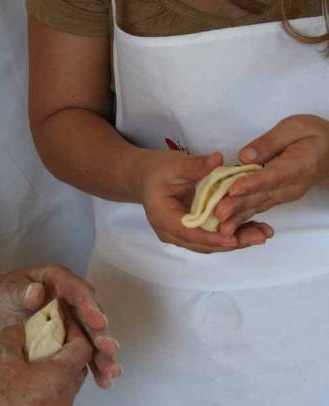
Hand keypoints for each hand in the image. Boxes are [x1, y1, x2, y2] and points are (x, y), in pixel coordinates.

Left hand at [0, 264, 121, 387]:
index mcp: (61, 282)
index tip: (98, 323)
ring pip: (92, 338)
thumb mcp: (9, 289)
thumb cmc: (6, 294)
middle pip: (92, 318)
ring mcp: (74, 320)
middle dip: (101, 335)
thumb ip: (21, 291)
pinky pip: (84, 352)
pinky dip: (94, 366)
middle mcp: (73, 301)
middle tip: (109, 349)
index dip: (90, 308)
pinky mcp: (71, 338)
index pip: (79, 293)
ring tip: (110, 371)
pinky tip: (103, 379)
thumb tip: (37, 292)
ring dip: (102, 355)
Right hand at [0, 321, 91, 405]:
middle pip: (78, 365)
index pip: (84, 347)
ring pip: (67, 384)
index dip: (76, 330)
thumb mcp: (3, 361)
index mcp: (62, 375)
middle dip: (68, 348)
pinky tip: (28, 383)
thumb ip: (13, 338)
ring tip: (36, 359)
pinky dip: (49, 386)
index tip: (63, 320)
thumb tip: (18, 327)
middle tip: (50, 337)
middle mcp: (67, 395)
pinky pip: (56, 399)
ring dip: (58, 369)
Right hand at [137, 149, 272, 253]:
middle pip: (204, 244)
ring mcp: (181, 234)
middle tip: (259, 237)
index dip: (213, 238)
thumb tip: (218, 160)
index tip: (234, 237)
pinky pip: (212, 237)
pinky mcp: (192, 231)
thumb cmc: (157, 170)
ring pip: (210, 244)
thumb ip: (196, 165)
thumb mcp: (175, 165)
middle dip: (232, 242)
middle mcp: (172, 232)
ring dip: (236, 241)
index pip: (190, 234)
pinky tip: (253, 229)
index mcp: (164, 218)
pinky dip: (232, 234)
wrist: (145, 177)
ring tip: (262, 235)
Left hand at [215, 115, 328, 235]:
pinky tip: (227, 226)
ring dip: (238, 217)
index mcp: (298, 165)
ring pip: (259, 206)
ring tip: (221, 226)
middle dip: (238, 205)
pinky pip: (259, 208)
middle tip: (218, 213)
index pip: (273, 176)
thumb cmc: (312, 135)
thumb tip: (245, 156)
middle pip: (262, 196)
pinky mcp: (277, 199)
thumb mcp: (294, 127)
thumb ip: (270, 142)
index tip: (233, 189)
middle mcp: (291, 186)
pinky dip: (242, 218)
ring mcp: (285, 195)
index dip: (252, 183)